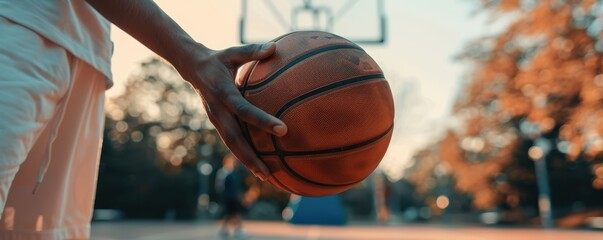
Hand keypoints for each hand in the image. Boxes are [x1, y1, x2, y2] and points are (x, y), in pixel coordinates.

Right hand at [179, 42, 285, 180]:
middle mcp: (218, 111)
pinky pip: (231, 142)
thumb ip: (252, 51)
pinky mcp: (218, 124)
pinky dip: (243, 155)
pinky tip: (258, 165)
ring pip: (232, 145)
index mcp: (224, 94)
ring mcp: (216, 120)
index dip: (263, 121)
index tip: (283, 130)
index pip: (245, 111)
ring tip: (266, 175)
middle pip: (235, 139)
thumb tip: (274, 47)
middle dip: (251, 157)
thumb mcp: (232, 52)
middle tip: (268, 171)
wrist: (192, 67)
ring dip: (247, 161)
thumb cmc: (218, 59)